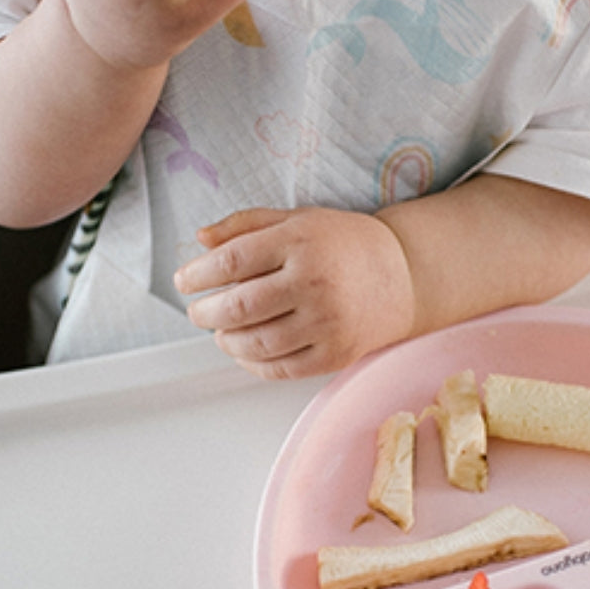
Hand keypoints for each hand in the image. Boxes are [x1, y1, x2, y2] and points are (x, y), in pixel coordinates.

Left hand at [173, 207, 417, 378]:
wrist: (405, 275)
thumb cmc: (345, 245)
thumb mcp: (298, 220)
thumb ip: (247, 225)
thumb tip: (201, 240)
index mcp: (301, 242)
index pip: (231, 262)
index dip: (197, 275)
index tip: (184, 281)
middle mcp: (314, 282)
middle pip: (238, 307)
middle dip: (205, 313)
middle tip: (197, 312)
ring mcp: (327, 322)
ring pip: (256, 343)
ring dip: (226, 340)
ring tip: (221, 331)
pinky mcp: (336, 353)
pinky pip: (281, 368)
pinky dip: (252, 363)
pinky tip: (245, 351)